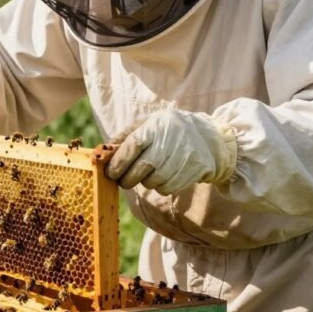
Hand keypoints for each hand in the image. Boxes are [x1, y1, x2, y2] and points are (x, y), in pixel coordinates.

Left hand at [105, 109, 236, 194]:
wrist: (208, 137)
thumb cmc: (169, 130)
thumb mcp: (149, 123)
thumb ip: (126, 135)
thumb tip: (105, 151)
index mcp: (155, 127)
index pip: (131, 147)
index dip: (118, 163)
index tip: (110, 173)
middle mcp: (169, 142)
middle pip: (140, 169)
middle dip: (126, 179)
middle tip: (122, 180)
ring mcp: (182, 158)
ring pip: (152, 182)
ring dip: (145, 182)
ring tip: (148, 173)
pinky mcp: (192, 171)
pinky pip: (166, 188)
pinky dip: (160, 187)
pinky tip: (163, 176)